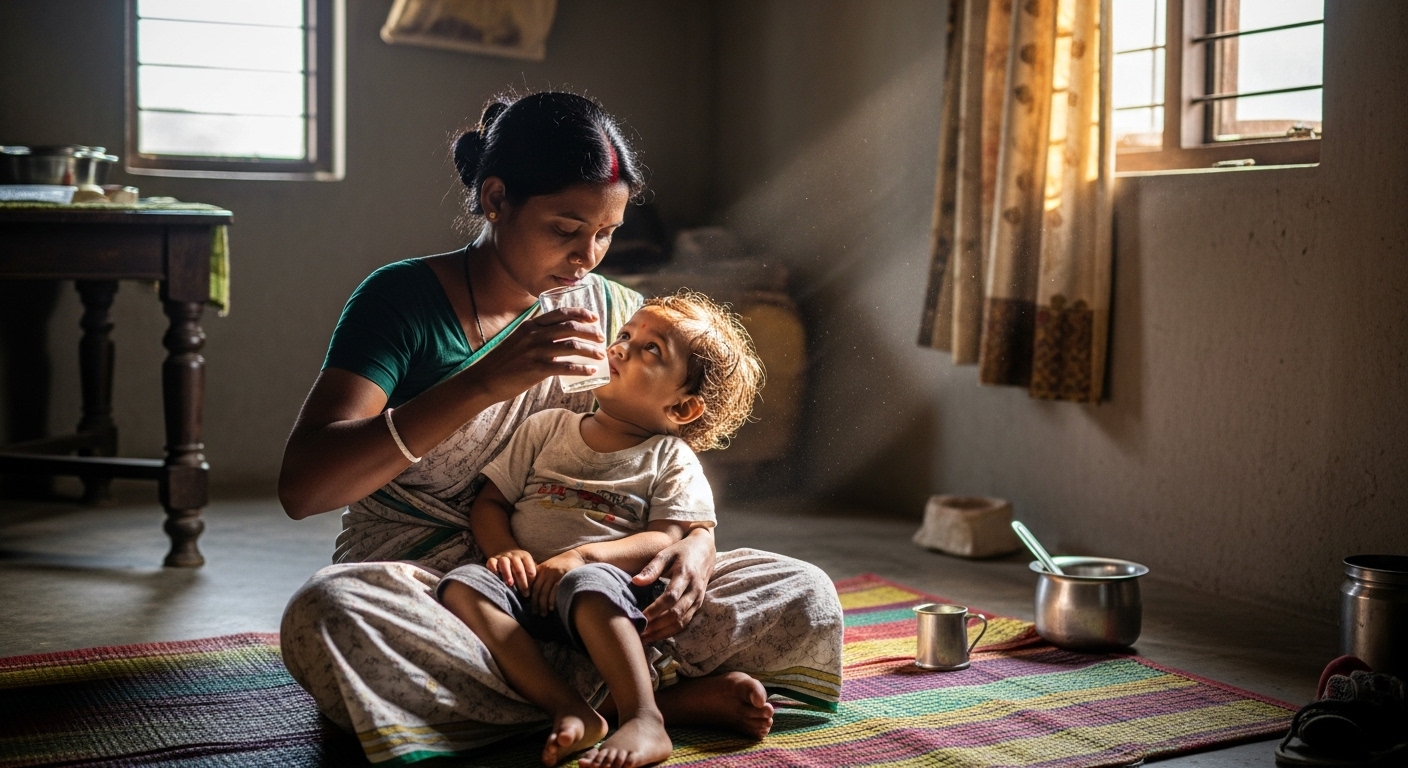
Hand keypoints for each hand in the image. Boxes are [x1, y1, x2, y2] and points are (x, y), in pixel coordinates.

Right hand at [462, 307, 605, 404]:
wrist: (484, 379)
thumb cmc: (502, 362)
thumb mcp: (518, 340)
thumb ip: (534, 335)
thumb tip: (555, 337)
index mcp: (530, 325)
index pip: (560, 313)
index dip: (580, 313)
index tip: (594, 318)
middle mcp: (534, 335)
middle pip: (570, 327)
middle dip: (590, 331)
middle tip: (601, 338)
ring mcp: (535, 351)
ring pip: (571, 345)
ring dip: (590, 350)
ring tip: (600, 356)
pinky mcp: (536, 369)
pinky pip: (565, 366)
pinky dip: (580, 368)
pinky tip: (590, 372)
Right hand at [485, 549, 536, 594]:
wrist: (504, 550)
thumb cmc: (519, 563)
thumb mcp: (528, 565)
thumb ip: (532, 574)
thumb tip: (539, 588)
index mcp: (524, 556)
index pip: (530, 566)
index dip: (532, 577)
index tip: (534, 588)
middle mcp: (513, 555)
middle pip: (519, 568)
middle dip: (522, 582)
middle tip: (525, 594)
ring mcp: (502, 557)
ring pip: (505, 564)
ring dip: (508, 574)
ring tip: (510, 584)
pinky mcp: (492, 559)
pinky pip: (492, 563)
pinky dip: (493, 569)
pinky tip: (496, 576)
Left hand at [531, 549, 587, 615]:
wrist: (576, 556)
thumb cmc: (561, 564)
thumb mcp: (548, 567)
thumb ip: (540, 576)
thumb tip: (532, 592)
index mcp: (540, 570)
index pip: (532, 585)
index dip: (531, 597)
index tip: (531, 607)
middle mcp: (546, 572)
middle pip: (537, 590)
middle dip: (536, 603)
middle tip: (536, 613)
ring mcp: (555, 574)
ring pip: (545, 592)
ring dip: (543, 604)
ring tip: (544, 613)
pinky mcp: (563, 576)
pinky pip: (555, 591)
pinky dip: (552, 600)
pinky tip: (551, 608)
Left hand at [634, 530, 715, 642]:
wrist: (705, 550)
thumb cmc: (681, 551)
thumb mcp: (666, 554)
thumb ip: (651, 568)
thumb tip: (635, 582)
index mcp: (685, 575)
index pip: (670, 597)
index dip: (655, 610)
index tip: (640, 617)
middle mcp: (694, 590)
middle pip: (676, 614)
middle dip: (657, 626)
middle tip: (639, 632)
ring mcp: (698, 599)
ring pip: (681, 622)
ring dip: (663, 632)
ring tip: (645, 638)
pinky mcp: (698, 605)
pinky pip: (685, 622)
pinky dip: (671, 631)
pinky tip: (657, 635)